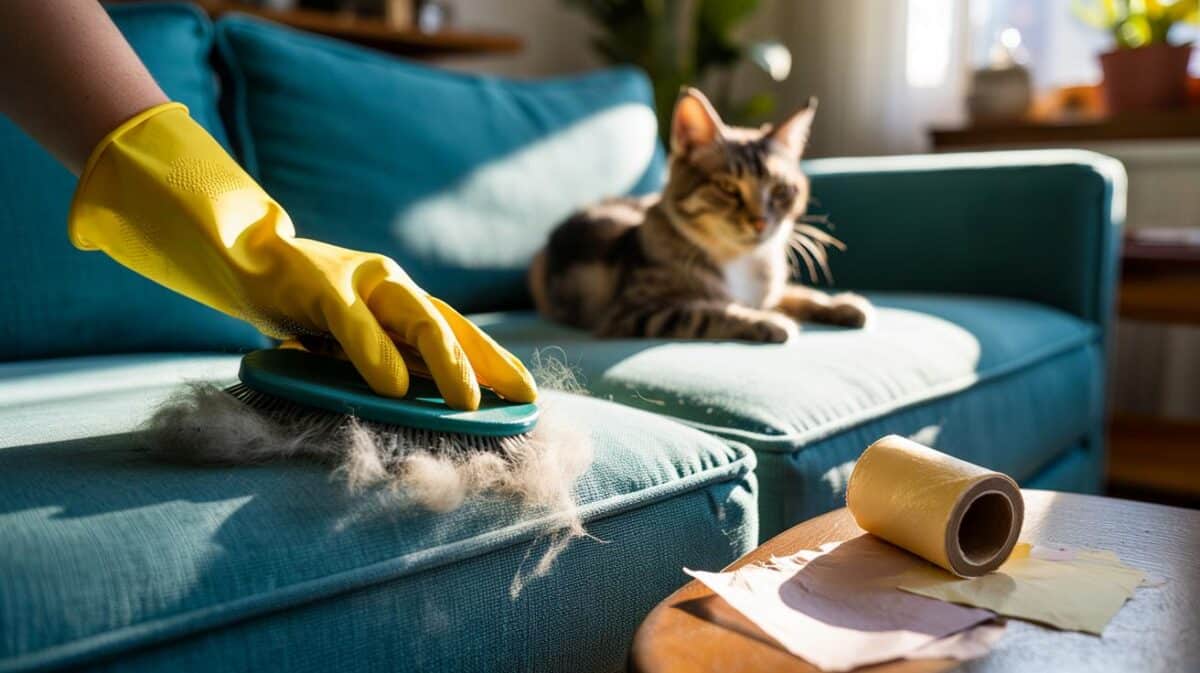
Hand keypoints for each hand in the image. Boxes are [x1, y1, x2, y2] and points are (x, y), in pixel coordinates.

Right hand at [69, 103, 535, 409]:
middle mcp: (391, 286)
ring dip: (445, 360)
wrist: (240, 257)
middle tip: (518, 399)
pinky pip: (353, 323)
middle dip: (489, 362)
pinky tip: (393, 387)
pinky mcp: (319, 285)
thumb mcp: (353, 339)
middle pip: (451, 323)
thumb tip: (428, 402)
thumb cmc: (302, 306)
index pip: (461, 331)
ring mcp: (357, 281)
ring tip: (466, 400)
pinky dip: (375, 355)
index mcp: (402, 300)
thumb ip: (388, 359)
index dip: (496, 363)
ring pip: (415, 318)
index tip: (529, 397)